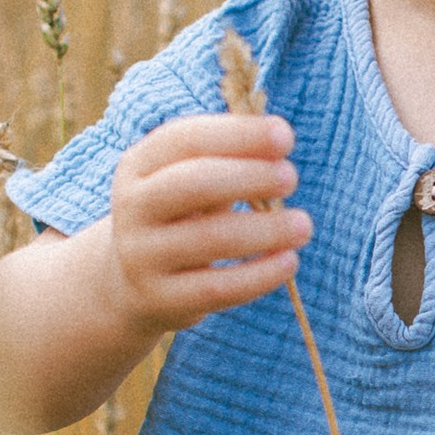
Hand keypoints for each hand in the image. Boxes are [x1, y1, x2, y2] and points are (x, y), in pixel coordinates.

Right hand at [105, 113, 309, 344]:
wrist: (130, 285)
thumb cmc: (180, 217)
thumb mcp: (189, 180)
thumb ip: (228, 160)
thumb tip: (278, 139)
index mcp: (139, 165)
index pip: (185, 139)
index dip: (238, 135)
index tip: (285, 137)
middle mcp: (133, 207)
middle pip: (193, 183)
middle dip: (249, 177)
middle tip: (291, 178)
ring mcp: (142, 255)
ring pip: (210, 238)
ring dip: (266, 229)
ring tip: (304, 225)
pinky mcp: (160, 298)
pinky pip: (218, 287)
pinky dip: (260, 274)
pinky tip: (289, 262)